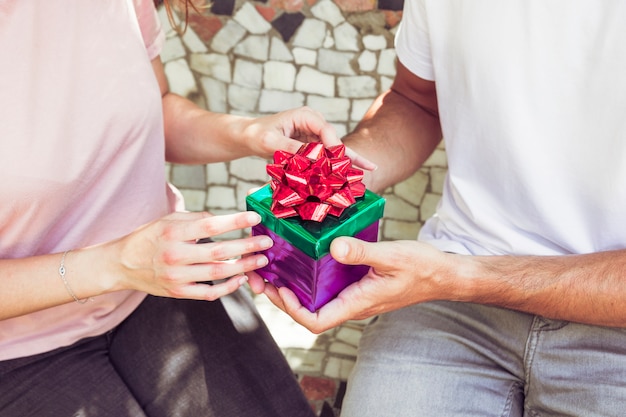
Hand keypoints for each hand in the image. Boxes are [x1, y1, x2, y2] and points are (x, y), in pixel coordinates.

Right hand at [107, 211, 272, 300]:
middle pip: (218, 252)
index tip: (255, 218)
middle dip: (246, 247)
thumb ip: (195, 219)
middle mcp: (174, 256)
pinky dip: (227, 288)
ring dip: (243, 267)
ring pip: (217, 274)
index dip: (234, 222)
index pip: (209, 225)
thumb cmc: (149, 237)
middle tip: (267, 242)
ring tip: (261, 260)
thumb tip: (223, 220)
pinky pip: (208, 293)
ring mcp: (176, 277)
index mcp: (172, 233)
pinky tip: (242, 279)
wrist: (121, 265)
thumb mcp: (167, 220)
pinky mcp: (178, 293)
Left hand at [240, 107, 376, 170]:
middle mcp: (314, 123)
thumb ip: (291, 148)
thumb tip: (311, 159)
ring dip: (345, 164)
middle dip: (350, 156)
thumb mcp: (270, 142)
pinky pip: (326, 158)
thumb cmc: (257, 135)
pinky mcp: (312, 147)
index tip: (340, 164)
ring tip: (366, 173)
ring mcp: (315, 135)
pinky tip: (351, 177)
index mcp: (306, 116)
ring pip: (334, 151)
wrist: (249, 137)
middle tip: (370, 168)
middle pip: (335, 141)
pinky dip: (335, 168)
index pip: (326, 130)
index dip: (335, 147)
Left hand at [248, 237, 455, 332]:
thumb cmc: (422, 268)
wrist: (443, 274)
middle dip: (282, 297)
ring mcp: (354, 295)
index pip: (317, 321)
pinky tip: (304, 256)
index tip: (280, 289)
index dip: (292, 310)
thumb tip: (333, 246)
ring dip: (293, 286)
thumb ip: (362, 252)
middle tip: (261, 275)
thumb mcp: (392, 256)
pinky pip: (328, 286)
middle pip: (309, 310)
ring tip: (274, 266)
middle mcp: (352, 303)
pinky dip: (311, 275)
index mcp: (357, 303)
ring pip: (316, 298)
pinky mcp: (358, 284)